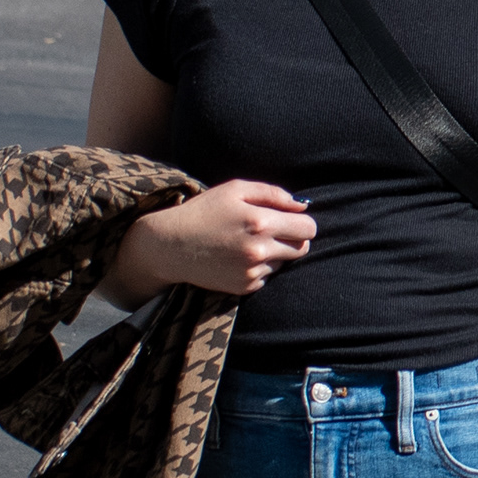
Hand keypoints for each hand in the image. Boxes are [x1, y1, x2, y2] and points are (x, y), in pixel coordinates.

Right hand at [106, 178, 313, 301]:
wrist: (169, 246)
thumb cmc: (204, 212)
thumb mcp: (235, 190)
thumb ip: (274, 194)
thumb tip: (303, 205)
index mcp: (260, 222)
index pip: (309, 228)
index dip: (302, 222)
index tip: (290, 220)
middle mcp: (259, 250)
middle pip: (303, 248)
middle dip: (293, 238)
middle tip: (271, 231)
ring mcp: (252, 271)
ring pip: (285, 262)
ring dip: (275, 253)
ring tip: (245, 243)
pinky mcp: (244, 287)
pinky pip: (267, 276)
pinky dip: (259, 268)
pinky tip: (237, 258)